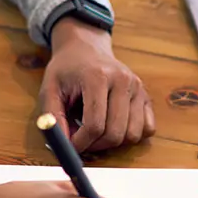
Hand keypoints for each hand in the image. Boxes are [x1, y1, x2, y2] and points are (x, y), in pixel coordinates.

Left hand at [38, 18, 155, 153]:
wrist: (86, 48)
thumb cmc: (66, 70)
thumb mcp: (49, 89)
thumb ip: (52, 118)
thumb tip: (63, 148)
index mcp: (97, 76)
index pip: (95, 124)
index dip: (81, 143)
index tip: (71, 147)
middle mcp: (123, 80)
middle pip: (115, 133)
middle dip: (96, 146)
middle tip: (82, 141)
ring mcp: (137, 87)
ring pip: (132, 135)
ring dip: (112, 142)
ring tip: (95, 129)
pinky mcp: (145, 95)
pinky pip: (147, 129)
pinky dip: (130, 135)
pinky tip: (113, 125)